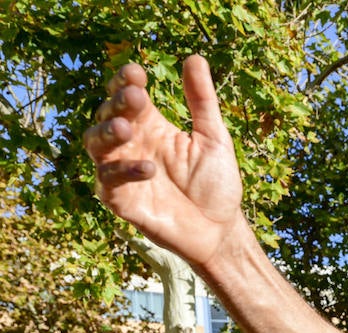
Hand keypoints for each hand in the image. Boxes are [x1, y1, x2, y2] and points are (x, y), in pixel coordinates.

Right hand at [84, 55, 244, 267]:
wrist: (221, 230)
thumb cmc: (216, 185)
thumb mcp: (213, 138)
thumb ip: (202, 101)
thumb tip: (195, 57)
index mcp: (151, 127)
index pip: (127, 97)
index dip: (125, 83)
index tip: (136, 72)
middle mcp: (132, 146)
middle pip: (108, 116)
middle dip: (117, 105)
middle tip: (135, 97)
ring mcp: (122, 173)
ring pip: (96, 144)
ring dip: (108, 133)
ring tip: (127, 128)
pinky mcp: (121, 201)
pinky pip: (110, 181)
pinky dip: (126, 171)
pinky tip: (149, 168)